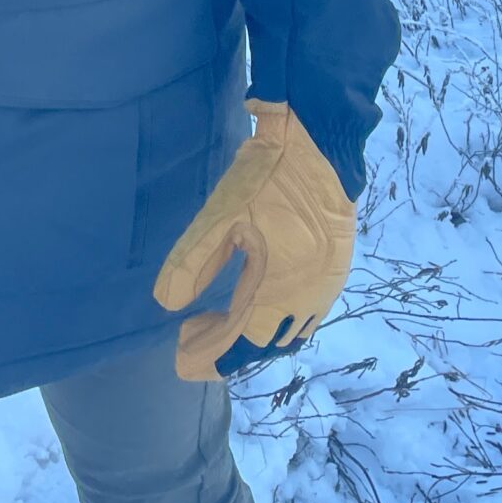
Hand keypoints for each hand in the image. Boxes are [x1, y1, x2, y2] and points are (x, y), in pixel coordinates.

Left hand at [152, 99, 355, 380]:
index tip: (181, 359)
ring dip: (252, 338)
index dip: (212, 354)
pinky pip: (306, 317)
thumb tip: (167, 303)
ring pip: (288, 333)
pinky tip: (255, 310)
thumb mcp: (221, 215)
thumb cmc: (267, 176)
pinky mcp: (335, 270)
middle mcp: (309, 295)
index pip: (242, 339)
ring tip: (216, 326)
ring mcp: (327, 285)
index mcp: (281, 285)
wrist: (320, 143)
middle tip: (190, 339)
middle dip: (227, 349)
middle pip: (265, 343)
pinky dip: (276, 324)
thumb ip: (193, 262)